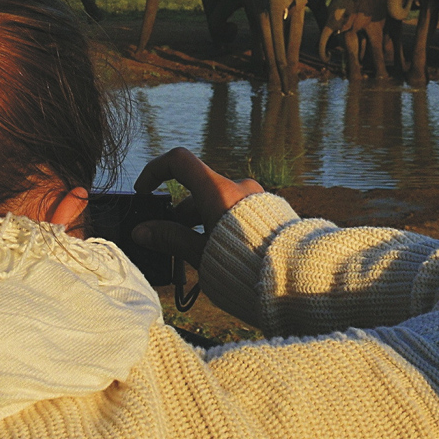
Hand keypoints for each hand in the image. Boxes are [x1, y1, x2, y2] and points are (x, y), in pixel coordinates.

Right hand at [129, 148, 261, 269]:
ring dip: (202, 224)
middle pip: (198, 191)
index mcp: (218, 191)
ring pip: (218, 203)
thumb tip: (141, 232)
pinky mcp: (270, 212)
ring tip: (199, 257)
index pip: (179, 161)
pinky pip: (238, 211)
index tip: (145, 193)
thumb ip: (170, 239)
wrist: (297, 277)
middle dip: (181, 216)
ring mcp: (256, 198)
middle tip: (172, 245)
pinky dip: (221, 225)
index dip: (156, 171)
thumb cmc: (246, 266)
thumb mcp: (202, 254)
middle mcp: (238, 187)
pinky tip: (223, 254)